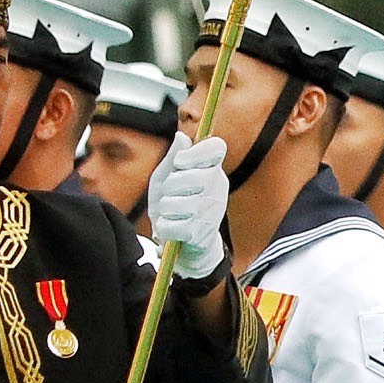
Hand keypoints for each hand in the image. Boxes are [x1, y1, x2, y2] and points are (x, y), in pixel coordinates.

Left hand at [148, 133, 231, 279]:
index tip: (181, 162)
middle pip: (188, 176)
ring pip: (175, 202)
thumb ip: (172, 159)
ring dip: (165, 209)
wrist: (186, 245)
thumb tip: (182, 137)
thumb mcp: (168, 179)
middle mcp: (218, 188)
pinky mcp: (202, 232)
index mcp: (212, 170)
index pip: (216, 148)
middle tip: (171, 195)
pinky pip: (171, 224)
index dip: (195, 152)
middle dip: (170, 186)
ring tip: (172, 214)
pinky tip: (172, 229)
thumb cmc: (176, 206)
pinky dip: (164, 227)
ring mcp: (212, 211)